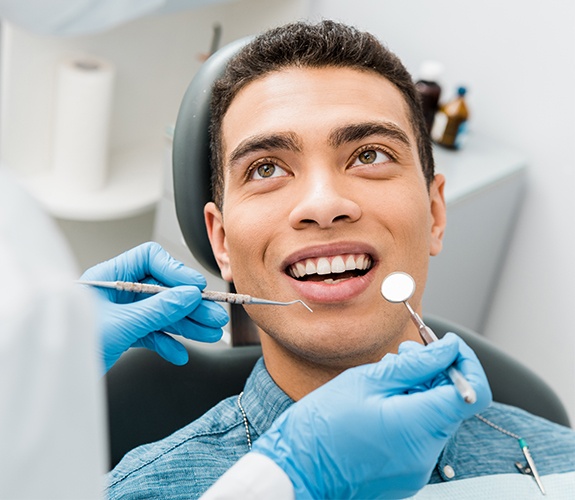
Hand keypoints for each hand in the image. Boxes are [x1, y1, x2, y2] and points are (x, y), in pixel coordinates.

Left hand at [80, 242, 228, 372]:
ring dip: (186, 324)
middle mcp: (116, 292)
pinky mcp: (123, 333)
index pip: (150, 260)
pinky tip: (179, 353)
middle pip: (162, 289)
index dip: (175, 271)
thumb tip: (188, 296)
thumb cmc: (71, 347)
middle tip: (212, 315)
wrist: (56, 381)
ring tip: (208, 333)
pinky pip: (152, 333)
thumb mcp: (121, 325)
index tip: (196, 288)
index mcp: (108, 277)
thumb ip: (157, 309)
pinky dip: (167, 343)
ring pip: (161, 313)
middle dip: (189, 305)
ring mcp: (121, 313)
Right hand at [251, 333, 491, 498]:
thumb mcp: (366, 381)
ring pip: (435, 417)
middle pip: (452, 403)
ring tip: (386, 376)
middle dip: (435, 372)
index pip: (472, 393)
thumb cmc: (322, 425)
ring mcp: (417, 468)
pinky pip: (420, 435)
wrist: (296, 470)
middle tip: (405, 353)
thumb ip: (414, 365)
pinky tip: (382, 401)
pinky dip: (410, 412)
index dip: (465, 362)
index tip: (446, 345)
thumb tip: (448, 349)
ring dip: (420, 390)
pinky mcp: (406, 473)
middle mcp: (425, 454)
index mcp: (417, 427)